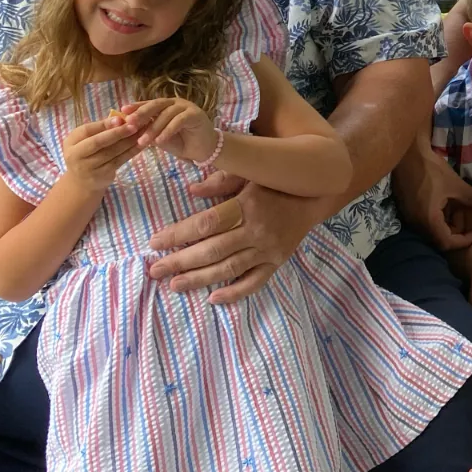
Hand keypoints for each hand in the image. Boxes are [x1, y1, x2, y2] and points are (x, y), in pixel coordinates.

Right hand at [60, 114, 144, 194]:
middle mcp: (75, 155)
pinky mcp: (102, 175)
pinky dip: (132, 151)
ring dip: (129, 141)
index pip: (86, 131)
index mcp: (71, 142)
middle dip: (118, 132)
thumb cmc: (86, 154)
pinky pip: (120, 160)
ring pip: (112, 152)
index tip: (120, 118)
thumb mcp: (85, 141)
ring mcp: (88, 167)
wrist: (81, 182)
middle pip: (98, 142)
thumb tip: (121, 117)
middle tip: (134, 125)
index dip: (104, 124)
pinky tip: (142, 143)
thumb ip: (99, 129)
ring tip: (142, 131)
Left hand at [124, 98, 216, 163]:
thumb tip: (127, 128)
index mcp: (165, 105)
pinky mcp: (196, 114)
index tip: (121, 112)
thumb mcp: (158, 135)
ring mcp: (187, 107)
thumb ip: (147, 129)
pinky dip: (168, 131)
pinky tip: (159, 142)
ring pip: (166, 114)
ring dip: (153, 128)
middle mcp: (175, 103)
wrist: (202, 150)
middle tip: (130, 124)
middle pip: (156, 104)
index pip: (148, 104)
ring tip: (143, 142)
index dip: (135, 107)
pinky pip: (179, 121)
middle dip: (141, 114)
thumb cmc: (179, 142)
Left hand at [147, 182, 320, 303]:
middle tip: (155, 270)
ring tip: (174, 285)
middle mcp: (258, 230)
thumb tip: (191, 191)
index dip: (178, 234)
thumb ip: (222, 180)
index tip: (154, 242)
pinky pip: (255, 282)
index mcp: (248, 205)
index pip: (207, 223)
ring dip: (199, 279)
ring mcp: (269, 249)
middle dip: (180, 261)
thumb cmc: (277, 182)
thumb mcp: (252, 172)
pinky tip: (213, 299)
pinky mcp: (278, 261)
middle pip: (213, 250)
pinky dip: (235, 293)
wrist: (316, 195)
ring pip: (229, 269)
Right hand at [391, 146, 471, 250]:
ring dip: (448, 223)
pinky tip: (447, 203)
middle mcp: (417, 223)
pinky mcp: (409, 209)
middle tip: (469, 219)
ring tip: (460, 209)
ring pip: (432, 229)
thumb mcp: (455, 184)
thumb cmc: (431, 169)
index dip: (464, 241)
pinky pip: (426, 220)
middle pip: (439, 238)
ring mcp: (411, 217)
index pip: (447, 242)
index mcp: (429, 219)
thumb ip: (471, 198)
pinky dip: (439, 217)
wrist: (408, 154)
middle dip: (457, 231)